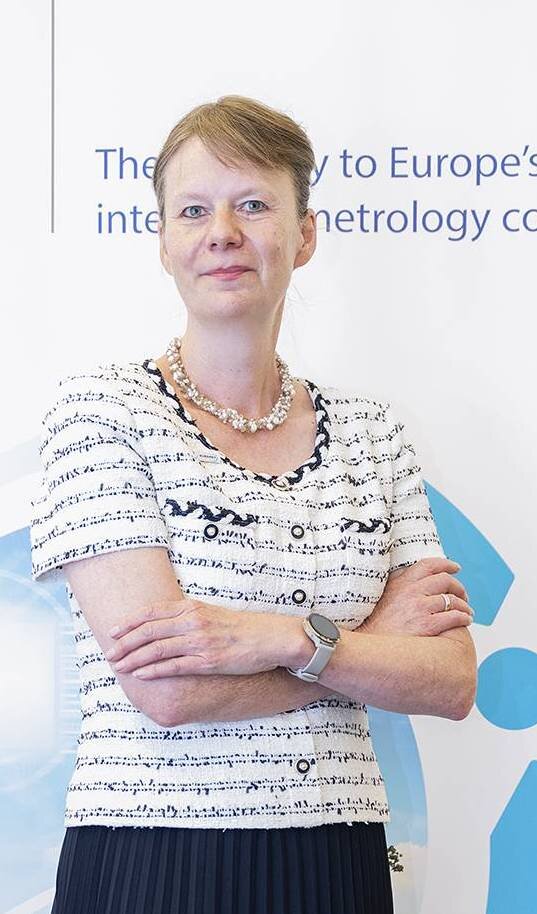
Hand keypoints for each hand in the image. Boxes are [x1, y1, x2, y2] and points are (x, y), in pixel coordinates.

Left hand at [104, 598, 299, 677]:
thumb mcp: (212, 614)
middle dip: (124, 643)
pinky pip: (174, 666)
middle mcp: (193, 621)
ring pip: (156, 649)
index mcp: (192, 607)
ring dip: (133, 658)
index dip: (129, 622)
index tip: (113, 631)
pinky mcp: (208, 661)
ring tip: (118, 666)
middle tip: (108, 653)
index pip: (152, 612)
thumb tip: (164, 626)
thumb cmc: (243, 627)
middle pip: (148, 630)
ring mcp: (200, 641)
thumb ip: (188, 618)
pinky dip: (153, 671)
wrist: (271, 638)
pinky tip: (140, 675)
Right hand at [361, 557, 472, 636]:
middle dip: (459, 587)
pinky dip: (463, 617)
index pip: (428, 565)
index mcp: (401, 583)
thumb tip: (416, 583)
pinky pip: (453, 617)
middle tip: (463, 596)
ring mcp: (419, 608)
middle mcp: (411, 592)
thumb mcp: (384, 598)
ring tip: (467, 612)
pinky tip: (465, 621)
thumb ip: (399, 587)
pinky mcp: (426, 625)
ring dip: (464, 605)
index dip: (446, 564)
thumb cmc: (376, 626)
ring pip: (452, 600)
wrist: (369, 647)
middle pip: (445, 581)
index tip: (456, 568)